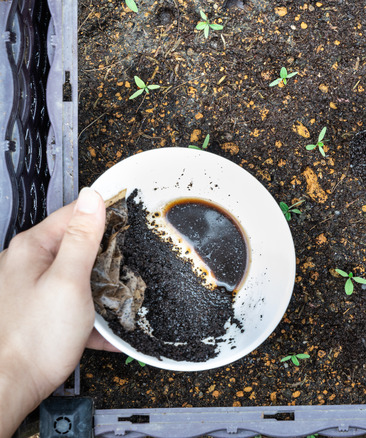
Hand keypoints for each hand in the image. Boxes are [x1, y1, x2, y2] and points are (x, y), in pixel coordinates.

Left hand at [0, 188, 115, 435]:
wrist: (12, 386)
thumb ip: (82, 238)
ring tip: (121, 299)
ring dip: (103, 288)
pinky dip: (93, 315)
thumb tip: (93, 197)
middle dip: (109, 255)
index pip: (75, 213)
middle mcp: (28, 264)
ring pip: (80, 276)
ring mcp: (34, 289)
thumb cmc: (35, 338)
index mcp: (32, 248)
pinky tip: (108, 330)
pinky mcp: (42, 312)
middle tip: (133, 263)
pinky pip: (75, 304)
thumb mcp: (69, 281)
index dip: (106, 213)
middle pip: (79, 245)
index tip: (133, 217)